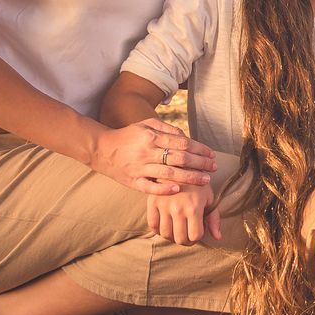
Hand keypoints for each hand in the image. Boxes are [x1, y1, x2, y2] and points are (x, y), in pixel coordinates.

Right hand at [91, 118, 215, 194]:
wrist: (100, 149)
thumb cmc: (127, 136)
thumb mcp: (145, 125)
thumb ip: (166, 128)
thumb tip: (185, 135)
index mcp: (151, 136)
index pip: (182, 143)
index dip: (199, 149)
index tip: (211, 154)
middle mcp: (146, 152)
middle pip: (179, 158)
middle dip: (200, 163)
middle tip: (214, 168)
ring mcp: (139, 168)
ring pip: (169, 173)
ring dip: (190, 177)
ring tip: (205, 180)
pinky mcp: (132, 181)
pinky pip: (150, 187)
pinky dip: (164, 189)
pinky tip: (178, 189)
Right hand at [146, 184, 220, 245]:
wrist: (180, 165)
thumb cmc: (198, 183)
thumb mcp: (210, 198)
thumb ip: (214, 219)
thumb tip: (218, 237)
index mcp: (194, 208)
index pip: (194, 236)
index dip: (197, 238)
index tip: (196, 233)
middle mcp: (178, 209)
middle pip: (180, 238)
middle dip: (185, 240)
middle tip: (187, 235)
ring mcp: (163, 206)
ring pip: (165, 234)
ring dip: (172, 236)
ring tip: (176, 230)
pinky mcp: (152, 202)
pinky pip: (152, 225)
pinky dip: (158, 230)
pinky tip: (165, 225)